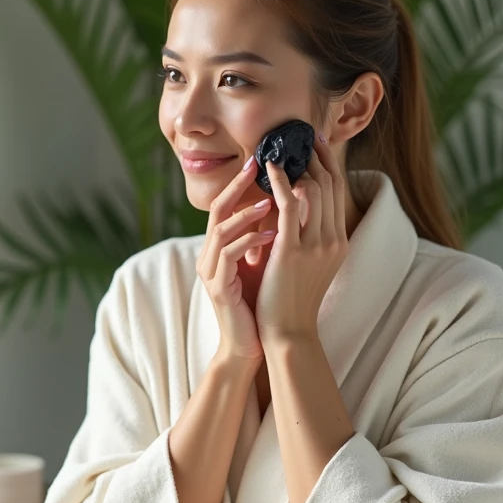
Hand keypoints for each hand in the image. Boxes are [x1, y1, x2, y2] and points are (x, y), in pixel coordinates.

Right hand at [197, 156, 276, 361]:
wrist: (253, 343)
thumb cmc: (262, 301)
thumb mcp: (268, 260)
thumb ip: (270, 233)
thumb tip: (292, 200)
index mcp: (221, 247)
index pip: (228, 204)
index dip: (242, 181)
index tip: (264, 159)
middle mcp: (210, 255)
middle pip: (216, 210)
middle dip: (238, 186)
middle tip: (260, 165)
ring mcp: (211, 271)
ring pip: (220, 230)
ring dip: (246, 214)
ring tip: (271, 201)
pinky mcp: (218, 288)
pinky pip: (229, 256)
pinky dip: (250, 242)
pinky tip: (274, 236)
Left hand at [256, 137, 348, 346]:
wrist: (287, 332)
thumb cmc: (289, 299)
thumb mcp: (305, 262)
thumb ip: (303, 233)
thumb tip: (291, 203)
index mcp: (339, 241)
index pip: (338, 191)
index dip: (328, 163)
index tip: (315, 142)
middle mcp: (333, 239)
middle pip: (330, 183)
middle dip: (317, 154)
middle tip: (301, 132)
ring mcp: (316, 244)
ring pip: (314, 188)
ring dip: (297, 162)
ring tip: (281, 145)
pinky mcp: (293, 250)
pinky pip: (290, 203)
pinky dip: (280, 181)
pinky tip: (268, 167)